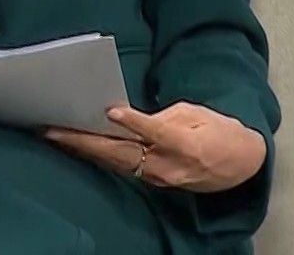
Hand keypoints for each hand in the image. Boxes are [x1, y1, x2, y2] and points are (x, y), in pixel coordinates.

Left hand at [44, 103, 266, 192]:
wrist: (240, 165)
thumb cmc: (220, 131)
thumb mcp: (199, 114)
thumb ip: (165, 116)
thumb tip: (132, 117)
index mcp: (185, 143)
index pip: (155, 132)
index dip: (132, 122)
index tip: (110, 111)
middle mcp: (168, 165)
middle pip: (122, 153)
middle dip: (85, 141)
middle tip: (53, 129)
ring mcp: (159, 177)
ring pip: (116, 163)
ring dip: (84, 150)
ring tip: (54, 136)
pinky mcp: (153, 181)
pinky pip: (122, 167)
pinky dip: (98, 156)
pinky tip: (78, 145)